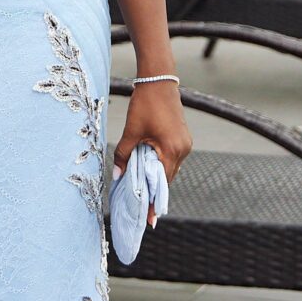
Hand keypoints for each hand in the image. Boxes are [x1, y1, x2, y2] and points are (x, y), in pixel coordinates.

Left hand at [114, 78, 191, 225]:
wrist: (158, 80)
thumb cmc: (144, 104)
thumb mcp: (131, 131)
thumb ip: (123, 154)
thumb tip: (116, 175)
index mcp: (171, 150)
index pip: (162, 184)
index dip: (155, 202)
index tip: (151, 221)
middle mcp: (183, 150)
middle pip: (167, 178)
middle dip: (155, 192)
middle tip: (144, 209)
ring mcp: (185, 143)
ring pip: (170, 168)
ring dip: (157, 177)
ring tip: (144, 191)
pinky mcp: (182, 137)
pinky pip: (172, 158)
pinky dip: (161, 164)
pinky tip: (149, 168)